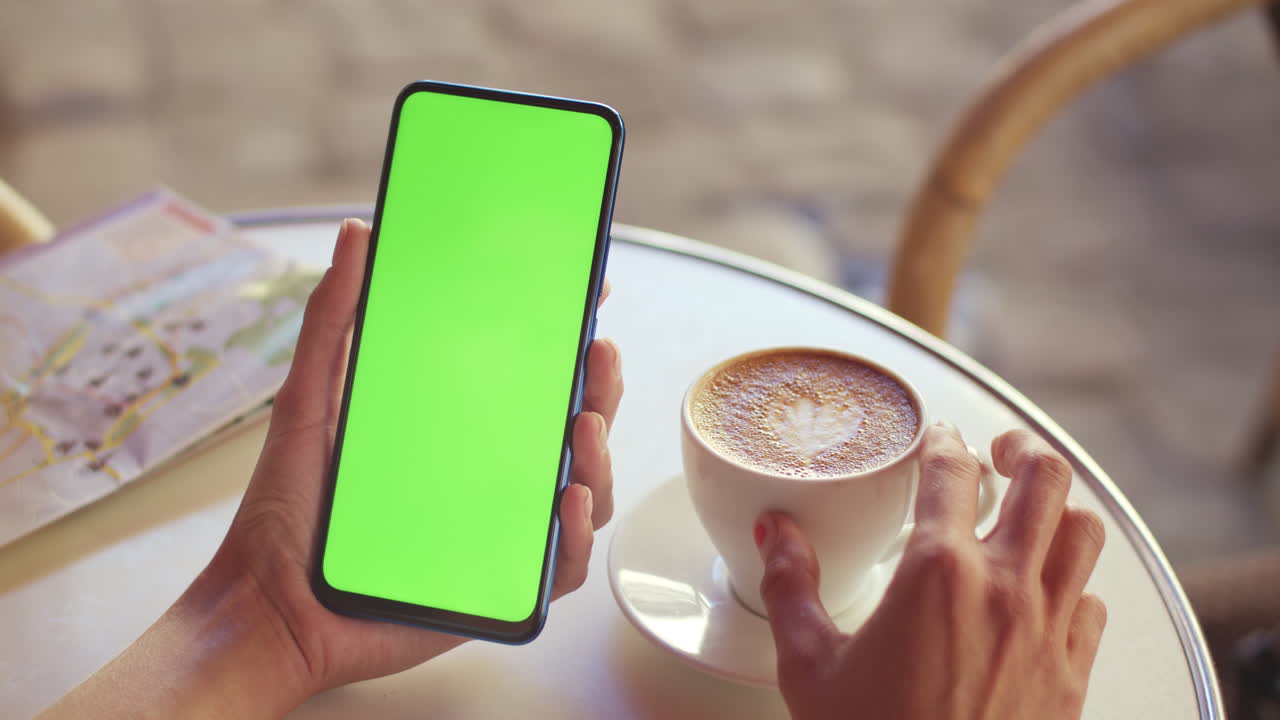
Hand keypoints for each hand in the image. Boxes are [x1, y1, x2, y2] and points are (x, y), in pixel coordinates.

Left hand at [211, 219, 623, 695]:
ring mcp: (498, 528)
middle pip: (570, 425)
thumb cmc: (287, 508)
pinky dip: (578, 535)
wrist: (269, 606)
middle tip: (599, 356)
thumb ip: (333, 317)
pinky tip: (571, 504)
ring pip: (582, 489)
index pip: (530, 375)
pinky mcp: (498, 587)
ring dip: (600, 456)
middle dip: (599, 387)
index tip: (588, 294)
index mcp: (456, 426)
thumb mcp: (310, 399)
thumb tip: (358, 232)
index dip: (567, 337)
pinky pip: (559, 565)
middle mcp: (487, 473)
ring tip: (585, 429)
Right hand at [755, 425, 1106, 719]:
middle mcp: (1005, 589)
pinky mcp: (1073, 676)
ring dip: (1060, 511)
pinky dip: (1076, 584)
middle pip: (1046, 478)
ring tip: (1034, 510)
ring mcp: (1049, 631)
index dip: (943, 439)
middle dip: (1023, 449)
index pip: (952, 470)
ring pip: (1085, 534)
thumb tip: (776, 533)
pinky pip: (1094, 605)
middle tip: (1002, 450)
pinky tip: (1047, 594)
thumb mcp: (809, 666)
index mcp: (936, 574)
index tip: (937, 436)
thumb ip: (790, 585)